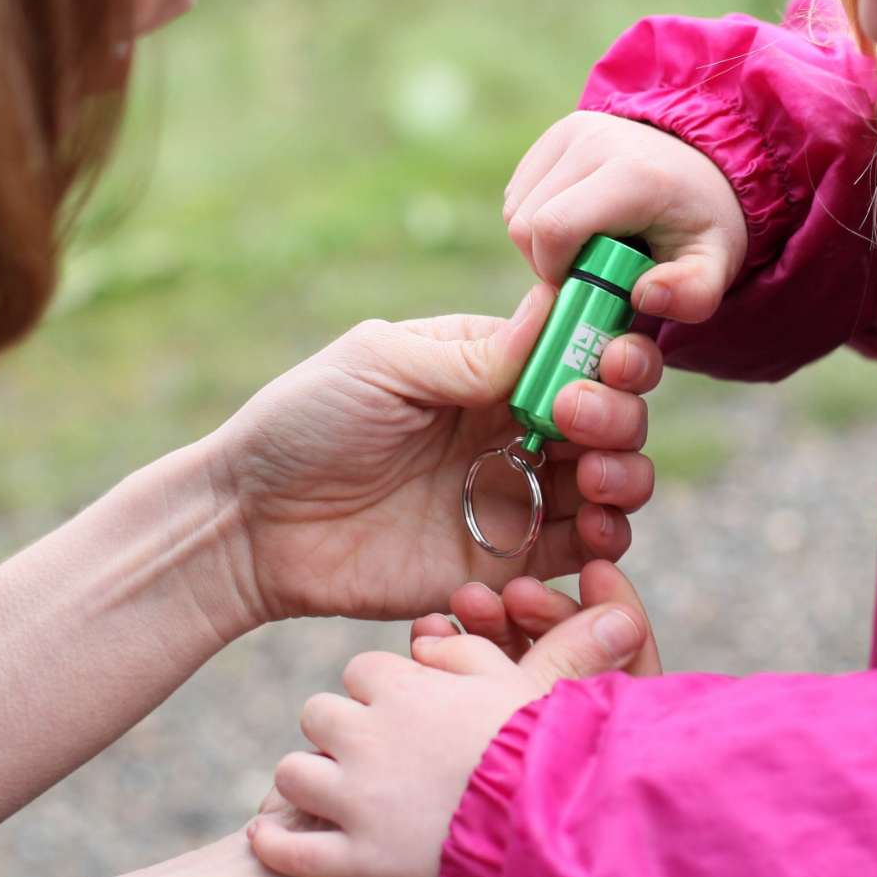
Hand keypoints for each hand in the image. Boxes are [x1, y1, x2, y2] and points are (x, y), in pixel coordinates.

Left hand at [211, 287, 664, 626]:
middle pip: (608, 416)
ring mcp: (510, 495)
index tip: (607, 363)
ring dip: (624, 477)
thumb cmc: (302, 424)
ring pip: (608, 484)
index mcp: (486, 368)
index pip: (574, 350)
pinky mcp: (502, 563)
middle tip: (579, 425)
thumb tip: (552, 312)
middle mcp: (511, 428)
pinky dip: (601, 544)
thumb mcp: (380, 365)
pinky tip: (587, 534)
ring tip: (595, 482)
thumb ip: (468, 353)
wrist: (253, 526)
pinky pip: (576, 554)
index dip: (608, 353)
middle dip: (618, 416)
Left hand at [249, 561, 658, 876]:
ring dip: (307, 780)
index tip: (403, 709)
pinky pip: (288, 849)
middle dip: (340, 730)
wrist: (552, 835)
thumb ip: (482, 652)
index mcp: (402, 686)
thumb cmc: (548, 754)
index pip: (363, 669)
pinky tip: (272, 838)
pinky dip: (275, 843)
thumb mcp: (523, 688)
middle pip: (318, 713)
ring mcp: (353, 802)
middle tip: (369, 752)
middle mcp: (366, 735)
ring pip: (293, 772)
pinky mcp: (350, 862)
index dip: (383, 689)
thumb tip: (448, 632)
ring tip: (332, 796)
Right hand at [504, 110, 746, 322]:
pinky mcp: (557, 132)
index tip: (585, 286)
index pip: (554, 229)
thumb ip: (692, 294)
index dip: (555, 271)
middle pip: (525, 222)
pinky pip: (518, 193)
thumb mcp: (715, 267)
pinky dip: (535, 221)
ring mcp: (572, 130)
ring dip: (539, 243)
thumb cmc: (703, 225)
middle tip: (587, 272)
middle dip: (546, 262)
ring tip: (585, 249)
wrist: (706, 168)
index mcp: (632, 174)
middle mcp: (595, 140)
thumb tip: (644, 297)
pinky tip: (576, 226)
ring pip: (514, 209)